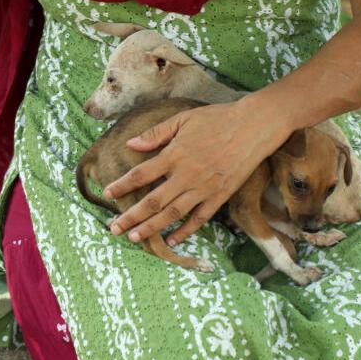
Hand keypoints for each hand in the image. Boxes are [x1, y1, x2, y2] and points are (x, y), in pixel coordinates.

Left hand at [104, 98, 289, 246]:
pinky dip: (185, 231)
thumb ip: (156, 134)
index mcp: (175, 154)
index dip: (122, 186)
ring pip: (173, 214)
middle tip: (114, 229)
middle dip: (131, 217)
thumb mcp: (183, 119)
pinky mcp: (220, 196)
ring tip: (135, 238)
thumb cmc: (217, 119)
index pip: (141, 174)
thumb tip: (130, 143)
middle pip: (153, 201)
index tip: (107, 194)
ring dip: (152, 228)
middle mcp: (187, 175)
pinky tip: (172, 240)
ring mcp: (204, 188)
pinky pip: (200, 218)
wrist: (254, 127)